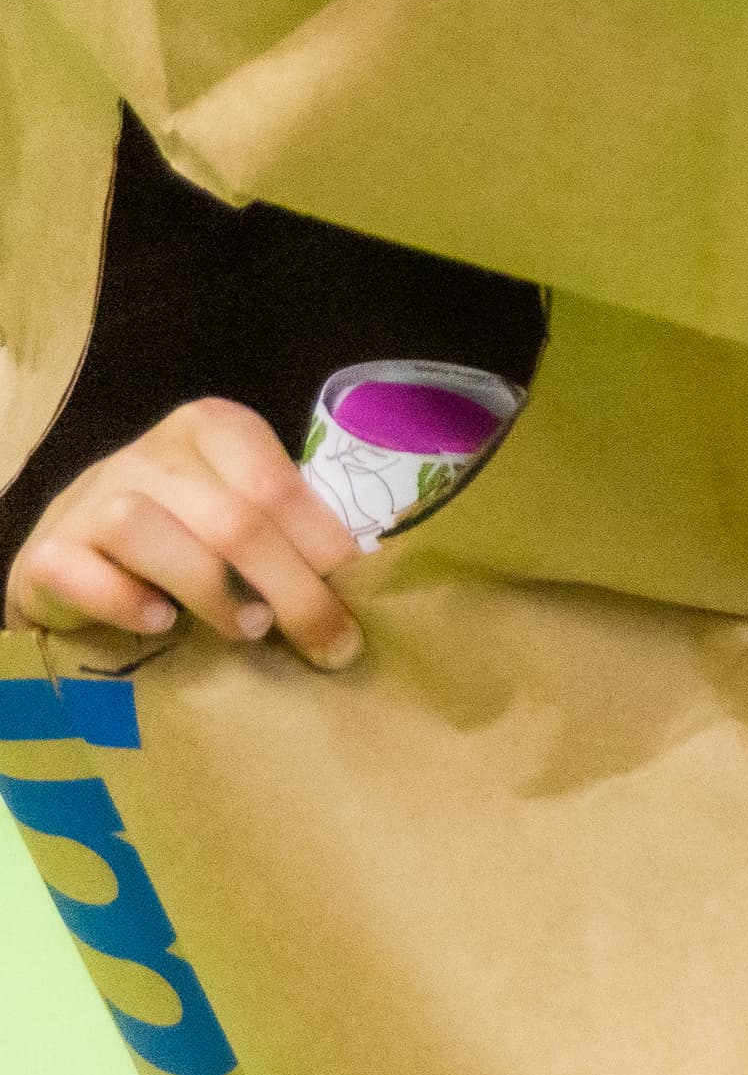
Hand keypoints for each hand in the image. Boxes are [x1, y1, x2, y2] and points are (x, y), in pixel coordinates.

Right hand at [5, 400, 363, 668]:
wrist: (81, 566)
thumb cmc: (189, 545)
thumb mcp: (246, 524)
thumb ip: (297, 540)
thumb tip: (375, 591)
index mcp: (214, 431)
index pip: (278, 486)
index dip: (325, 548)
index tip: (362, 602)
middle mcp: (150, 454)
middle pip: (231, 518)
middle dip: (294, 590)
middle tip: (329, 644)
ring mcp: (90, 497)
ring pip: (144, 526)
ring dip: (208, 588)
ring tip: (248, 628)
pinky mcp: (46, 551)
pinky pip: (78, 571)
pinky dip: (123, 600)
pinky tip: (160, 623)